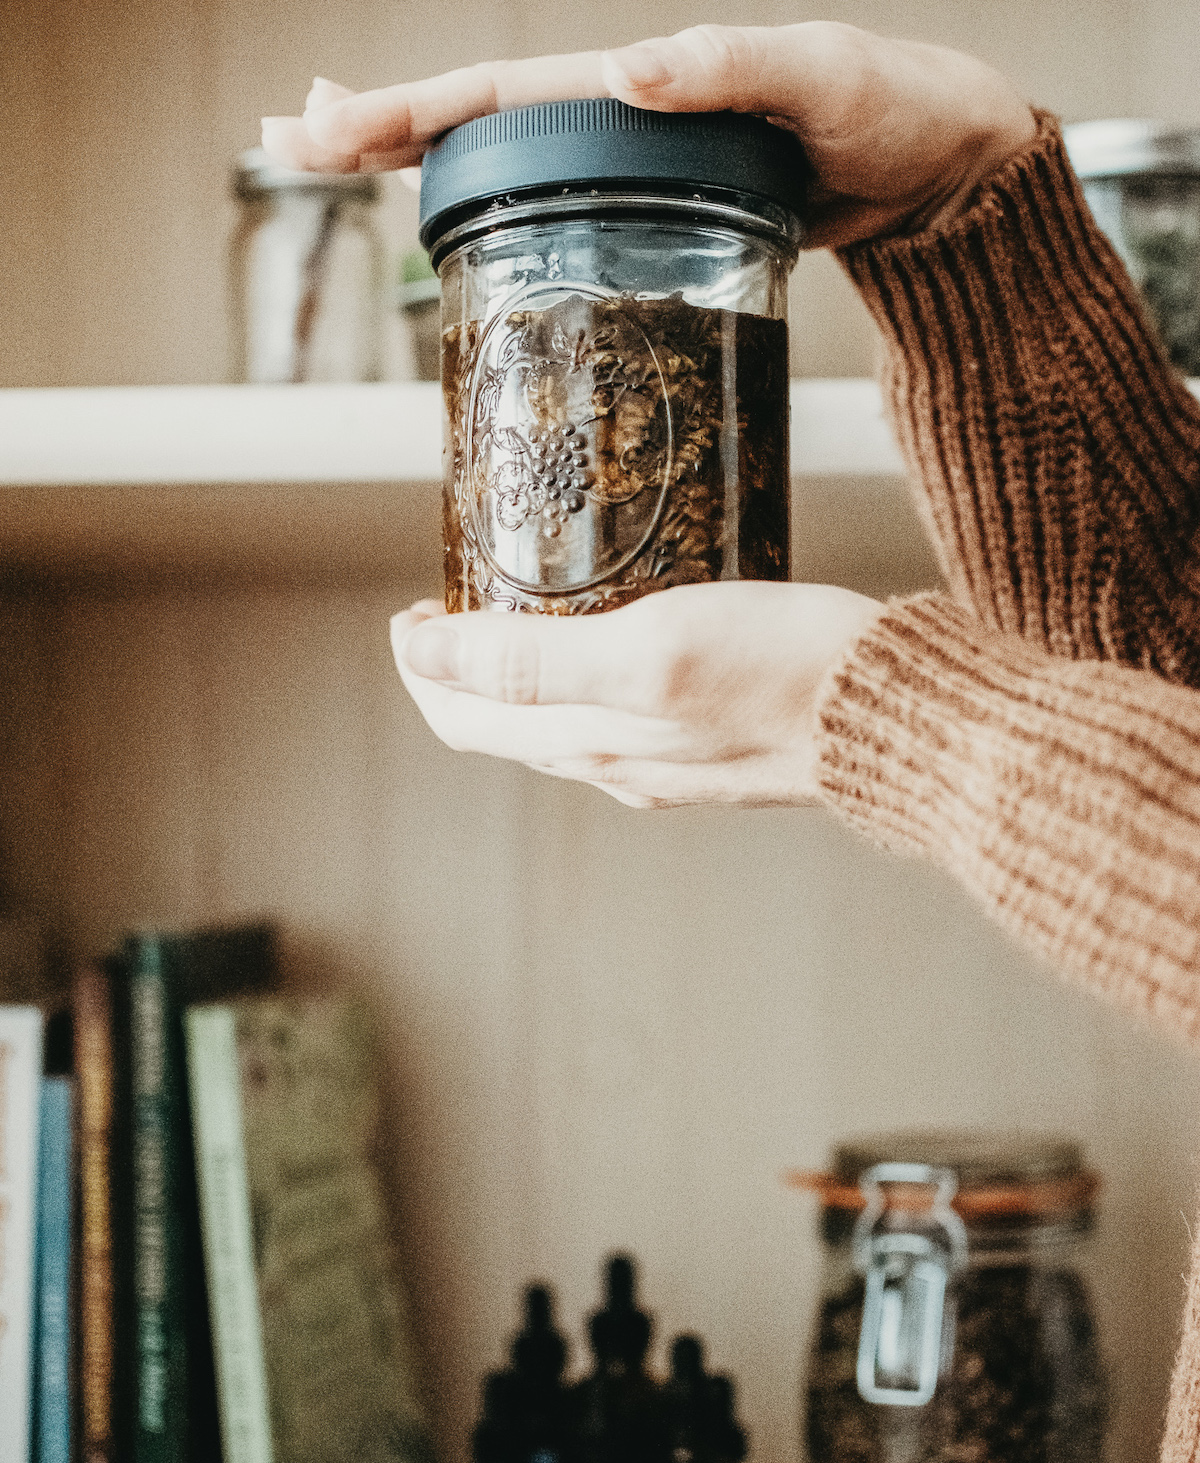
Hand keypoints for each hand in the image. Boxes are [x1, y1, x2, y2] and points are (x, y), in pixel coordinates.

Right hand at [262, 24, 1034, 244]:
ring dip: (418, 170)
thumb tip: (627, 70)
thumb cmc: (895, 110)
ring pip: (506, 168)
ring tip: (341, 168)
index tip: (331, 125)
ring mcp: (638, 169)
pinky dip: (496, 214)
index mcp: (645, 80)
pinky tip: (451, 228)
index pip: (504, 91)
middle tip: (292, 142)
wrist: (937, 172)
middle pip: (479, 122)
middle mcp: (626, 120)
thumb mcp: (823, 79)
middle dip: (381, 129)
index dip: (413, 110)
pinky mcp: (661, 216)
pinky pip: (560, 213)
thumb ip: (734, 68)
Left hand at [390, 582, 882, 806]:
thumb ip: (534, 661)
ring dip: (516, 677)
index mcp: (589, 743)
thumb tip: (429, 656)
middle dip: (459, 671)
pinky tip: (612, 636)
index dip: (422, 667)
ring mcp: (665, 763)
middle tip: (450, 605)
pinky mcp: (711, 747)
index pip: (464, 718)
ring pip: (557, 725)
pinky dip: (582, 680)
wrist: (901, 721)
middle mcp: (616, 764)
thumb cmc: (786, 675)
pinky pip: (617, 719)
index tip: (412, 612)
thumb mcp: (648, 652)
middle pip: (501, 726)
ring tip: (515, 611)